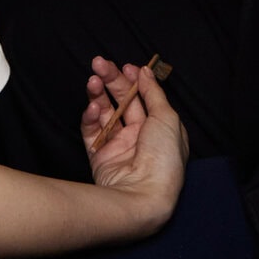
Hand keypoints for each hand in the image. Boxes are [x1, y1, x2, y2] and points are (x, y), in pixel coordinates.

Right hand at [80, 57, 185, 222]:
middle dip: (111, 80)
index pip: (144, 98)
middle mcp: (139, 137)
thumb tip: (145, 71)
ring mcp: (118, 147)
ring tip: (93, 80)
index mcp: (160, 129)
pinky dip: (90, 117)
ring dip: (97, 94)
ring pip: (104, 113)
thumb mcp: (167, 118)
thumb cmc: (162, 158)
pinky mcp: (99, 157)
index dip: (134, 81)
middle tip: (99, 63)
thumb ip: (153, 92)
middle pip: (122, 101)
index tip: (125, 66)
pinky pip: (92, 131)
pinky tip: (93, 108)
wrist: (142, 195)